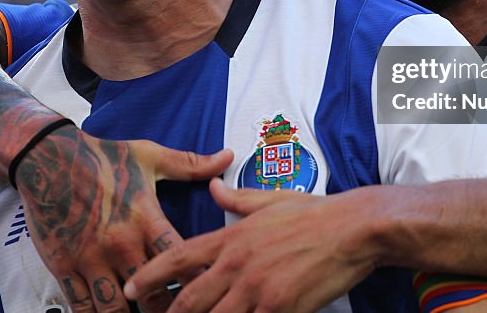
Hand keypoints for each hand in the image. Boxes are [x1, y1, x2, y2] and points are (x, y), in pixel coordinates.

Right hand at [14, 127, 232, 312]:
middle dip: (166, 309)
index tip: (207, 287)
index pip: (180, 258)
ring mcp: (91, 257)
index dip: (197, 278)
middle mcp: (120, 242)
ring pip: (115, 308)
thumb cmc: (102, 157)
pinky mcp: (64, 266)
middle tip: (176, 311)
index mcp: (145, 217)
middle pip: (152, 295)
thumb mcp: (150, 156)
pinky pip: (81, 305)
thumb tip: (227, 158)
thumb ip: (191, 164)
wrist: (50, 158)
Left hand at [125, 178, 382, 312]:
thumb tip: (211, 185)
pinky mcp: (279, 308)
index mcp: (233, 237)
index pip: (180, 257)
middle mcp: (238, 264)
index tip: (132, 288)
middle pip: (188, 300)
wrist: (354, 229)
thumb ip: (236, 200)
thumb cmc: (315, 214)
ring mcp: (257, 289)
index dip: (151, 276)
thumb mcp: (269, 200)